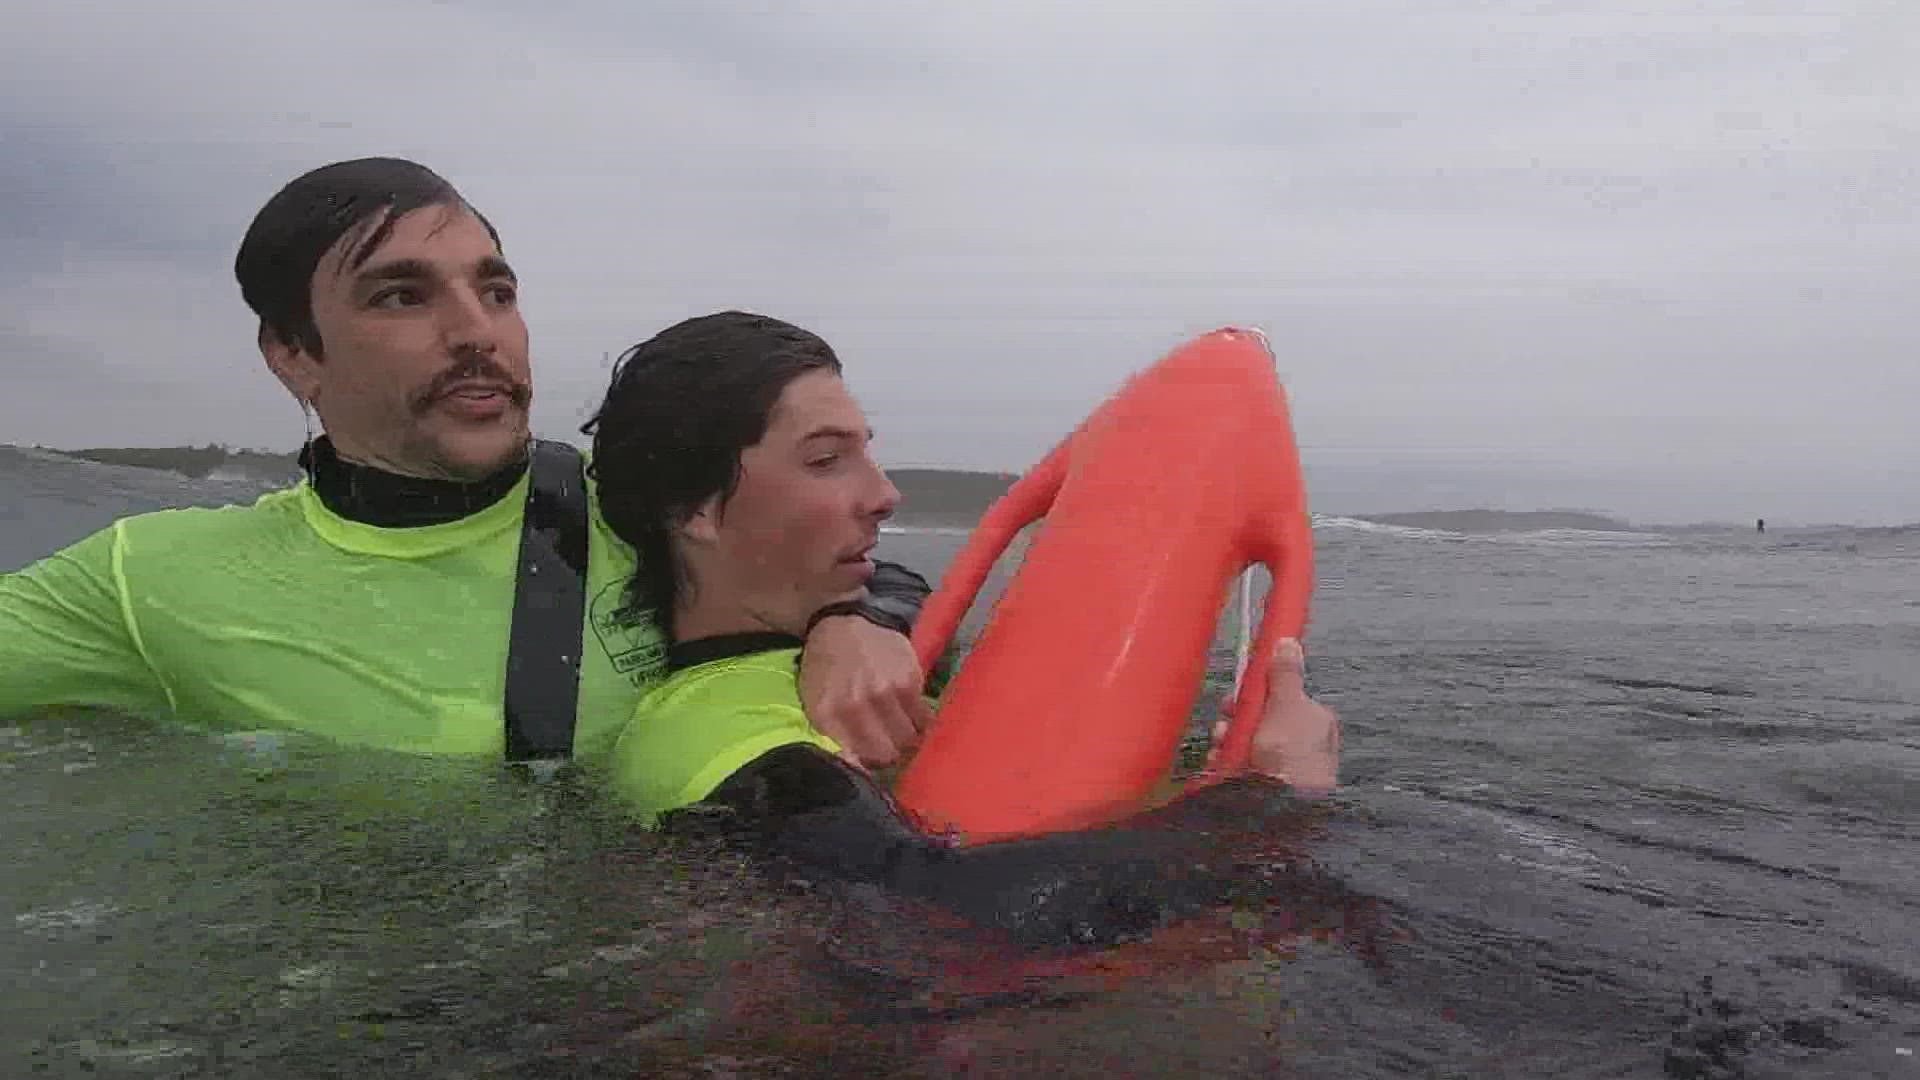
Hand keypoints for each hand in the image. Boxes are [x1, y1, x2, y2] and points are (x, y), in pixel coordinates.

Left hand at [797, 614, 933, 767]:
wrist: (842, 624)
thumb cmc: (825, 669)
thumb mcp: (815, 704)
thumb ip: (832, 737)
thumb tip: (858, 768)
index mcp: (827, 716)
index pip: (857, 762)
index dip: (868, 766)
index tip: (872, 763)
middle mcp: (855, 706)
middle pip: (887, 754)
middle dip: (889, 754)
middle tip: (889, 745)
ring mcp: (884, 693)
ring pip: (908, 739)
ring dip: (906, 739)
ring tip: (901, 729)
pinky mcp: (909, 680)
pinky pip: (924, 718)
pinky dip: (921, 722)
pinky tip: (912, 715)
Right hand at [1207, 638, 1340, 796]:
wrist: (1284, 811)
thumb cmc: (1291, 756)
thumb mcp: (1287, 706)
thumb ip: (1285, 675)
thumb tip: (1289, 641)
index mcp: (1311, 720)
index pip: (1280, 696)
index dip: (1256, 692)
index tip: (1238, 694)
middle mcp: (1298, 742)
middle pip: (1259, 718)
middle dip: (1236, 719)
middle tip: (1225, 723)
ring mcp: (1280, 765)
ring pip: (1244, 741)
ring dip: (1227, 740)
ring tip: (1220, 748)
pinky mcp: (1263, 784)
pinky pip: (1238, 764)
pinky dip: (1225, 762)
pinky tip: (1220, 764)